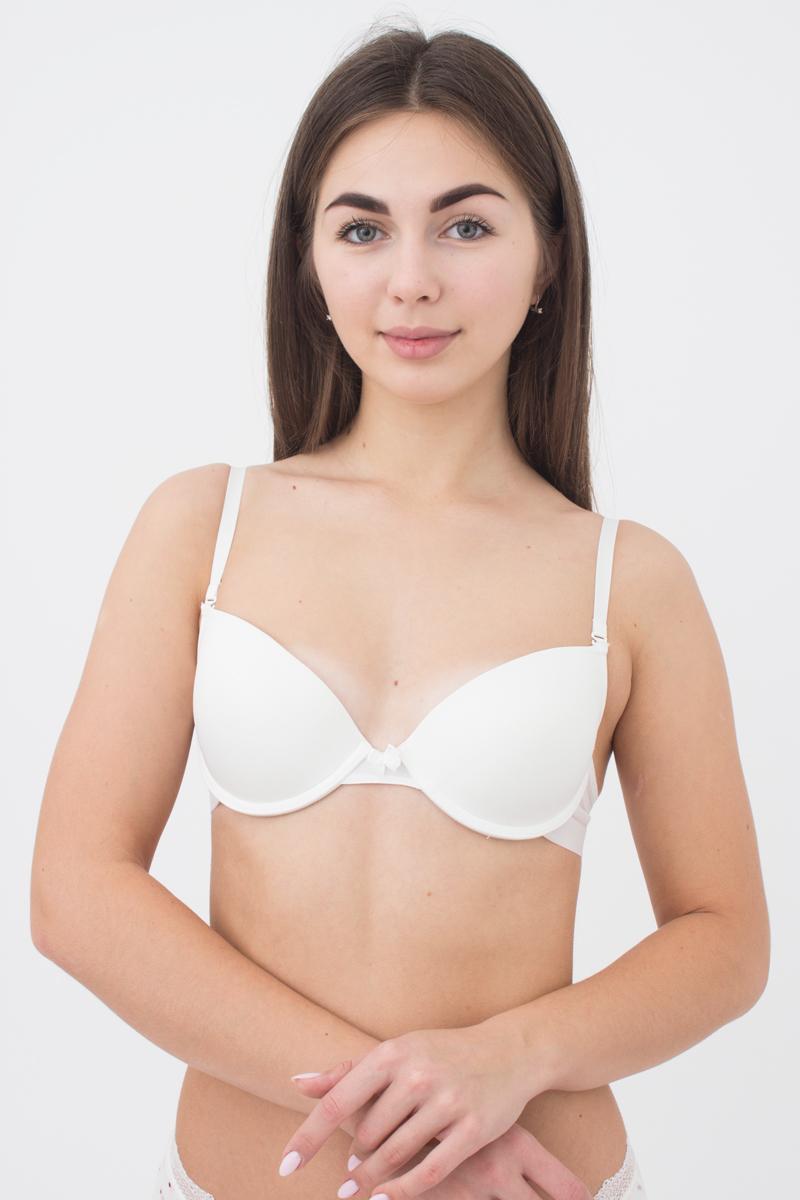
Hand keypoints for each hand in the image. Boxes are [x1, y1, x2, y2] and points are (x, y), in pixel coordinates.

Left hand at [277, 1023, 536, 1195]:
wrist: (508, 1051)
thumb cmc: (440, 1053)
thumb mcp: (395, 1053)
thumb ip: (346, 1073)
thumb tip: (297, 1081)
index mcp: (392, 1054)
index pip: (338, 1101)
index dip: (308, 1137)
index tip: (285, 1166)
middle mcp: (416, 1075)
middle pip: (367, 1136)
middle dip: (354, 1158)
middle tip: (347, 1171)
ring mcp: (447, 1101)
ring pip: (394, 1155)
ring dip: (370, 1177)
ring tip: (356, 1185)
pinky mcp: (472, 1128)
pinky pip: (429, 1171)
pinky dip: (401, 1191)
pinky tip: (384, 1199)